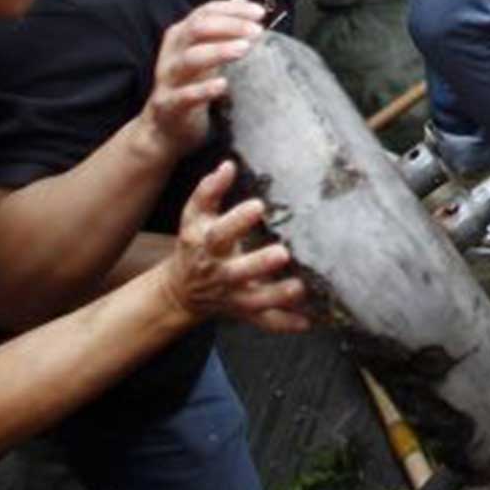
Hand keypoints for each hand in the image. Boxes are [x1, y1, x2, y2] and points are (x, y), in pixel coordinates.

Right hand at [138, 0, 265, 159]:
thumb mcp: (205, 52)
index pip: (205, 12)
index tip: (259, 12)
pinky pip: (184, 95)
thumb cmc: (189, 86)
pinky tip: (224, 85)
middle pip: (197, 29)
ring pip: (190, 59)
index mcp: (180, 36)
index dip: (232, 10)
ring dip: (219, 51)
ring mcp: (167, 79)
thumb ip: (221, 27)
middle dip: (229, 26)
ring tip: (245, 49)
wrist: (164, 128)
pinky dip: (204, 89)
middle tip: (257, 31)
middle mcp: (171, 53)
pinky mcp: (168, 105)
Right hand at [162, 160, 310, 332]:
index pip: (219, 234)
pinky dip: (285, 324)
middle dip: (259, 264)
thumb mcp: (194, 217)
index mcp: (206, 247)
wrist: (182, 290)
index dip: (237, 220)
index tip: (259, 205)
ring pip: (255, 301)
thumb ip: (209, 192)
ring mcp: (233, 296)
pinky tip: (308, 322)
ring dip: (277, 296)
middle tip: (282, 253)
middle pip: (237, 272)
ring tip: (300, 288)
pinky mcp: (244, 312)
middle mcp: (219, 274)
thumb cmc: (195, 244)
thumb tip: (228, 165)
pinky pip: (264, 322)